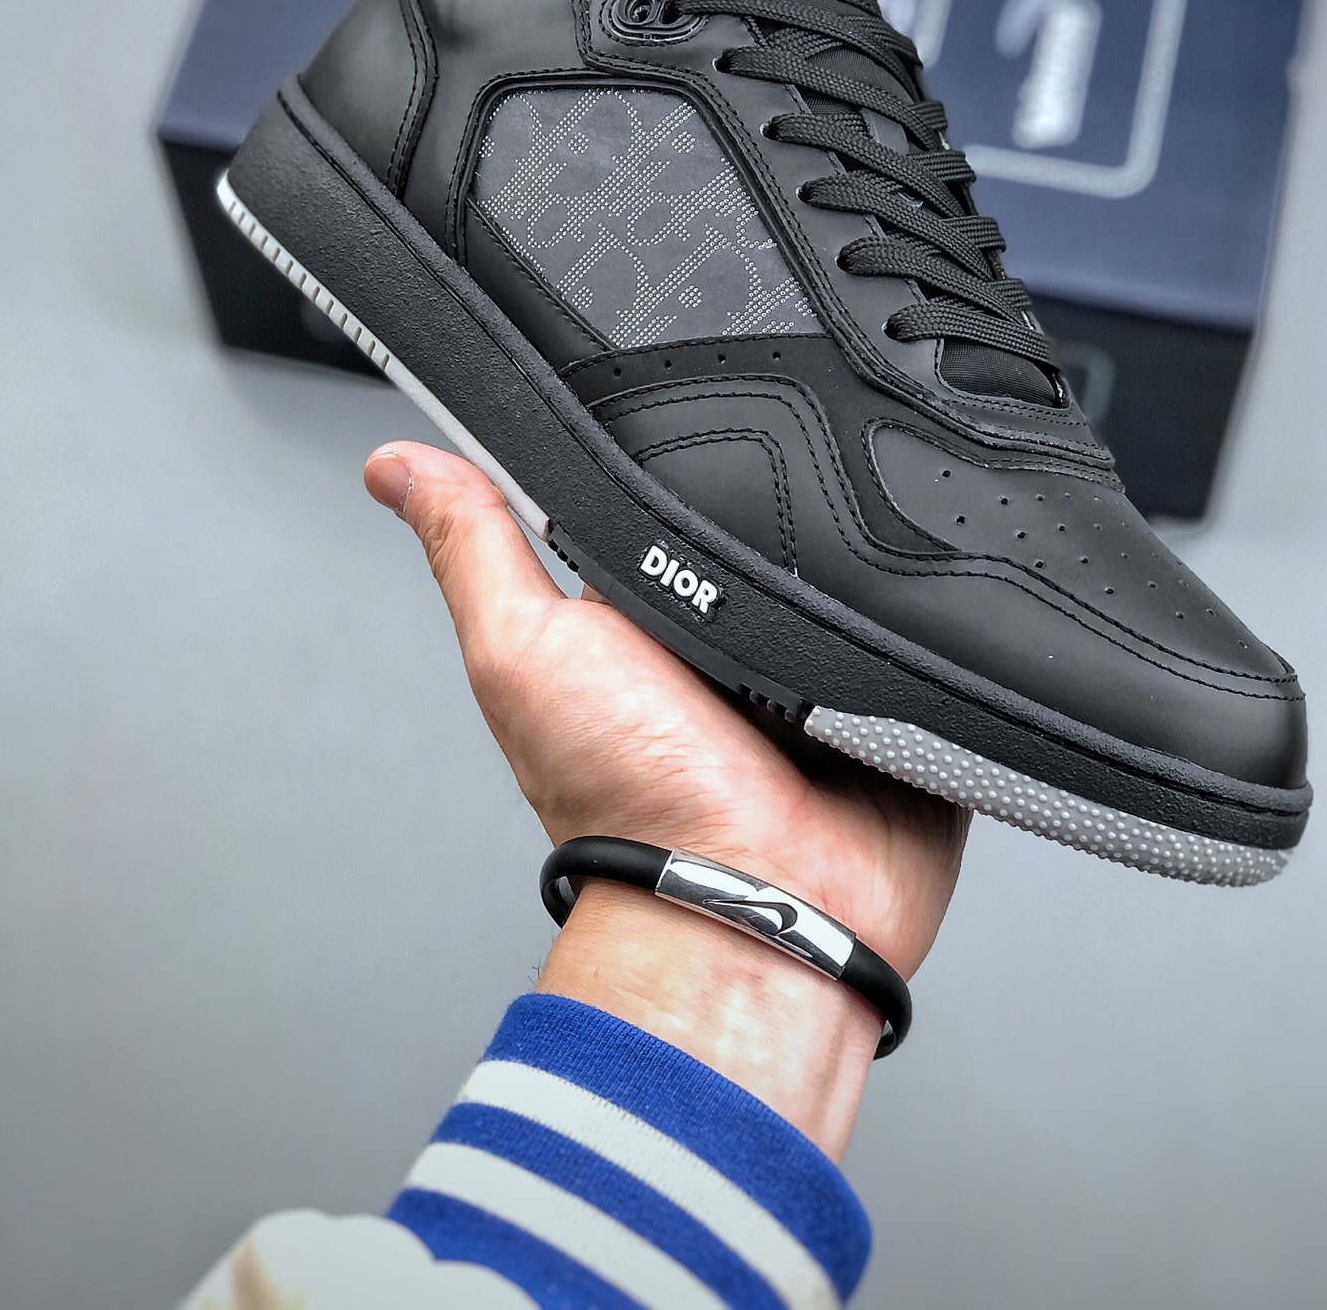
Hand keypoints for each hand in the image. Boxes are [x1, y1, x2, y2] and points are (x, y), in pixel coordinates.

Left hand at [366, 441, 967, 1154]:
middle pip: (767, 526)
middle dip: (777, 507)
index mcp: (645, 615)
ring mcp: (822, 671)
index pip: (664, 498)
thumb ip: (473, 549)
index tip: (683, 420)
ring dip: (856, 562)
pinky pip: (931, 630)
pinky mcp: (900, 700)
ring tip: (838, 581)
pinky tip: (904, 610)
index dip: (672, 458)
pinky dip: (926, 616)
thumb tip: (395, 466)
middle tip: (771, 535)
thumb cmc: (630, 804)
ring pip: (853, 568)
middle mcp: (733, 641)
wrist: (753, 906)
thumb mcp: (523, 651)